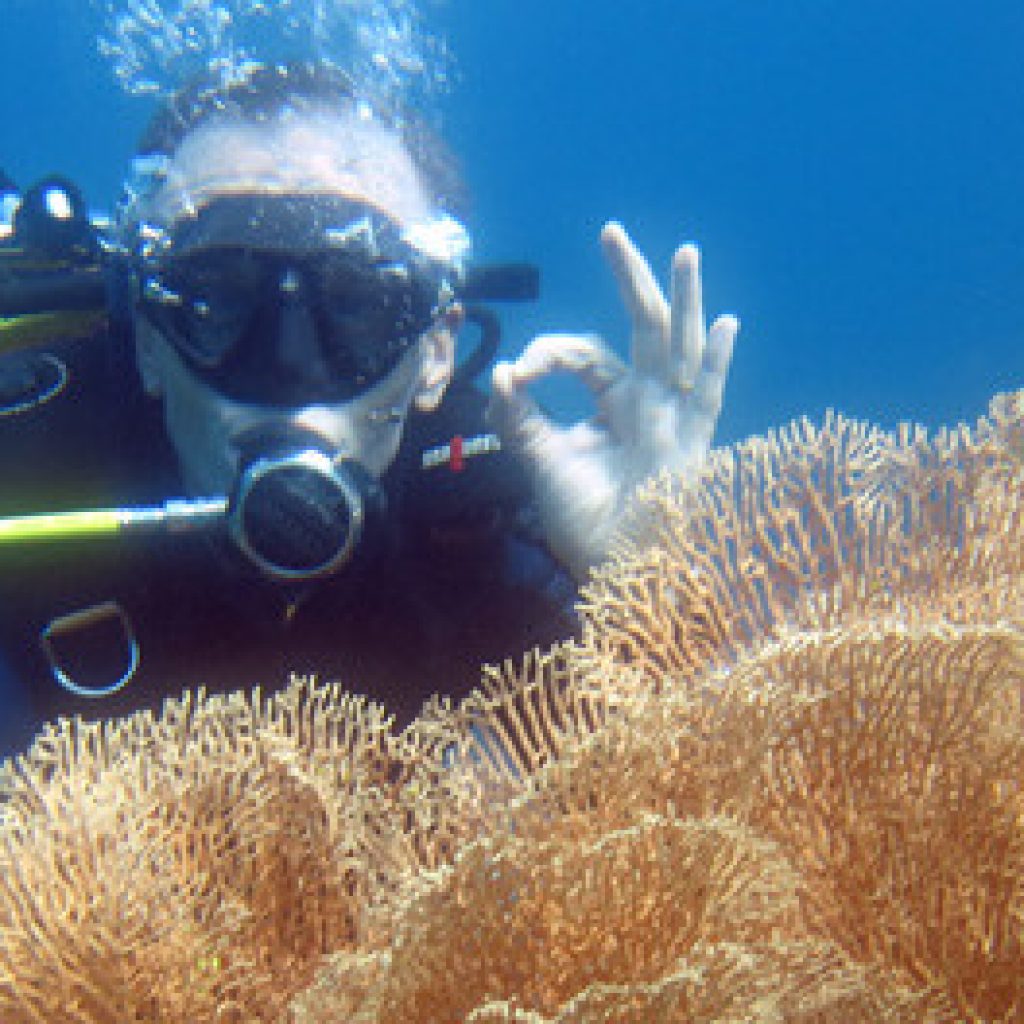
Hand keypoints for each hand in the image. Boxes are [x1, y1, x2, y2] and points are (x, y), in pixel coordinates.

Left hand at [490, 221, 738, 579]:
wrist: (616, 568)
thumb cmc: (584, 520)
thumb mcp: (542, 460)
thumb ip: (519, 417)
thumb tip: (501, 372)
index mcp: (611, 401)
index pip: (583, 352)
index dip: (549, 352)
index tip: (519, 370)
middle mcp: (646, 400)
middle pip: (641, 328)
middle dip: (629, 279)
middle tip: (611, 232)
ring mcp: (673, 417)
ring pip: (679, 347)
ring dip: (681, 300)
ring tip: (684, 252)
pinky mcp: (691, 443)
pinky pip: (709, 397)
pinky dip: (719, 363)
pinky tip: (726, 324)